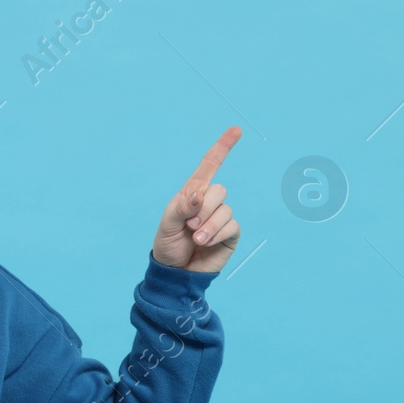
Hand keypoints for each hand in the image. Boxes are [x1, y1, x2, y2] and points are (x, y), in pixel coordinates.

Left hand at [152, 126, 242, 273]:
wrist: (176, 272)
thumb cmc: (168, 245)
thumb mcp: (167, 223)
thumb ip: (181, 206)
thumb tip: (199, 194)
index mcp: (192, 193)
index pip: (209, 166)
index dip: (223, 147)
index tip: (236, 130)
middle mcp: (209, 202)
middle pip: (218, 190)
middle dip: (203, 207)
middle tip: (189, 224)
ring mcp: (221, 217)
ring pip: (225, 209)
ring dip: (208, 225)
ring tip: (195, 238)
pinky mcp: (230, 234)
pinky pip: (231, 225)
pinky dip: (216, 234)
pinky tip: (205, 243)